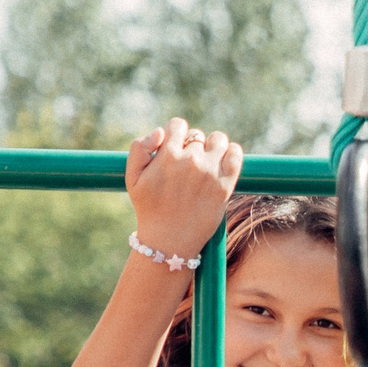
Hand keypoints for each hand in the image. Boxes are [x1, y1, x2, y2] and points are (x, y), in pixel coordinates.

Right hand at [125, 118, 241, 255]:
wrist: (169, 241)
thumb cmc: (149, 209)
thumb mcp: (132, 178)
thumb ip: (139, 148)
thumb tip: (160, 131)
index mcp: (167, 155)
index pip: (177, 125)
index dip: (176, 136)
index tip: (175, 150)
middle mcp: (190, 160)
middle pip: (197, 136)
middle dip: (192, 147)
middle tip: (188, 168)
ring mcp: (209, 172)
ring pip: (218, 140)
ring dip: (213, 147)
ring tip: (207, 164)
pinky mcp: (225, 185)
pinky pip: (236, 154)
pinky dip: (232, 153)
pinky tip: (223, 162)